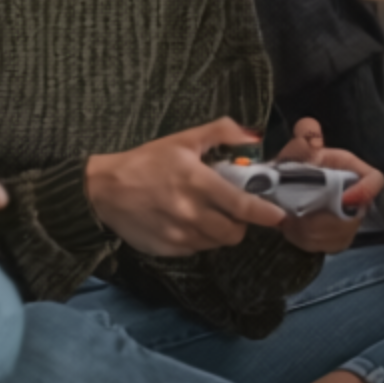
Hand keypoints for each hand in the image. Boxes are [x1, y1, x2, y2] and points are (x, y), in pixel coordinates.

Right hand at [83, 117, 289, 256]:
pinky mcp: (168, 250)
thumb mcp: (183, 139)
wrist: (104, 190)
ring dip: (220, 232)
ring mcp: (179, 235)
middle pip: (234, 233)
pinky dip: (199, 239)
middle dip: (241, 224)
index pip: (242, 206)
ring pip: (216, 243)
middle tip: (232, 210)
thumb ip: (221, 132)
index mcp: (198, 182)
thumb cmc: (146, 161)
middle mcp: (191, 213)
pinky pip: (196, 250)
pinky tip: (187, 222)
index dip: (266, 214)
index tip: (279, 216)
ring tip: (207, 213)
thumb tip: (253, 136)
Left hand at [268, 116, 383, 253]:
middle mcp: (356, 196)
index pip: (375, 180)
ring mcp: (350, 220)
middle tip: (299, 214)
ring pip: (340, 233)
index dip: (365, 192)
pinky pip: (329, 245)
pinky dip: (309, 240)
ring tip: (291, 219)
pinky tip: (294, 229)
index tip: (342, 201)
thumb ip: (304, 139)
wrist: (281, 190)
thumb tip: (309, 126)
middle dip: (325, 219)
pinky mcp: (338, 238)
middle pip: (355, 216)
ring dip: (312, 230)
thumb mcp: (297, 151)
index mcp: (351, 170)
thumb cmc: (295, 167)